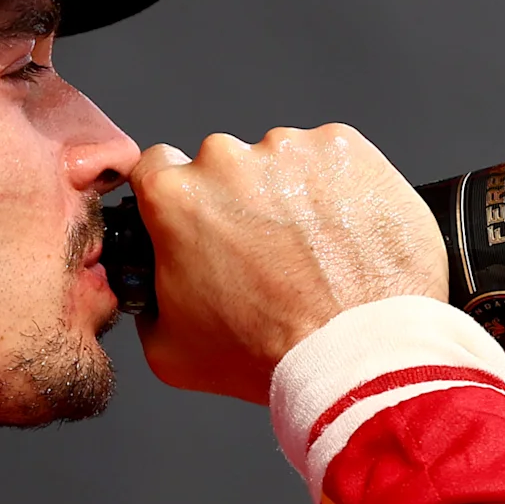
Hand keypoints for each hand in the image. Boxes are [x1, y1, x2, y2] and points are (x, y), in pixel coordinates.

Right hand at [130, 124, 449, 403]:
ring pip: (279, 161)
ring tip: (311, 252)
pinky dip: (337, 189)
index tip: (196, 216)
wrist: (355, 355)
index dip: (175, 198)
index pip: (156, 168)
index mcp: (175, 197)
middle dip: (237, 201)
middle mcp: (228, 160)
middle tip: (263, 253)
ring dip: (288, 195)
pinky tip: (342, 236)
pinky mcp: (346, 148)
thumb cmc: (271, 353)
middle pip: (222, 165)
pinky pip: (332, 160)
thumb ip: (149, 301)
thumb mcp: (169, 349)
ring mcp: (290, 148)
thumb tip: (156, 286)